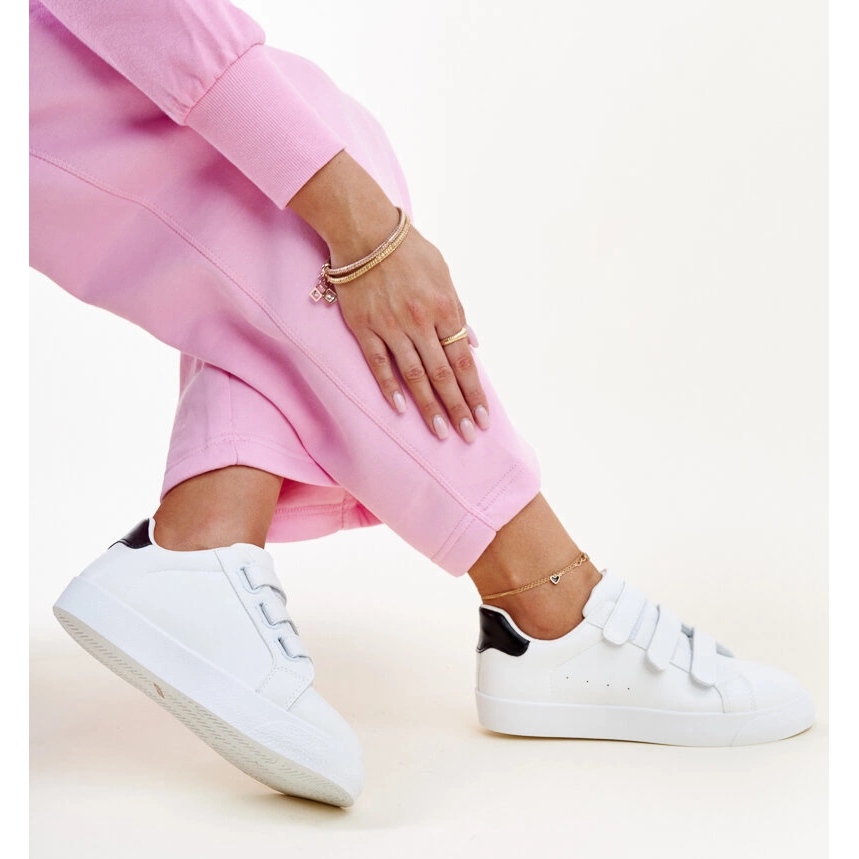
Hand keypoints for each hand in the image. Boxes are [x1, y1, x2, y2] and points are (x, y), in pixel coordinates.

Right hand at [331, 224, 489, 441]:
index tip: (483, 417)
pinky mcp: (364, 327)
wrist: (365, 231)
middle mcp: (421, 321)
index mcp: (444, 307)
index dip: (474, 392)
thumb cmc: (409, 251)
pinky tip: (401, 409)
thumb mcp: (444, 274)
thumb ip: (458, 310)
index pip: (463, 361)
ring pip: (414, 375)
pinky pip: (379, 363)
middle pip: (443, 374)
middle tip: (468, 436)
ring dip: (429, 406)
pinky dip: (390, 387)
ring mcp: (391, 326)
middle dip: (458, 407)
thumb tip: (472, 342)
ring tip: (441, 432)